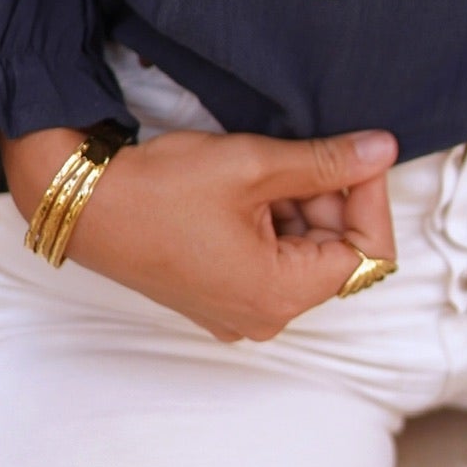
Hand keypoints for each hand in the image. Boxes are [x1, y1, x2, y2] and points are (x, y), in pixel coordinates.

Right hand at [0, 124, 397, 342]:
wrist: (83, 203)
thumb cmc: (160, 189)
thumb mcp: (254, 165)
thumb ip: (327, 162)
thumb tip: (384, 149)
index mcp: (281, 295)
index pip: (366, 253)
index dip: (370, 198)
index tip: (359, 155)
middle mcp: (264, 316)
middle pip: (335, 255)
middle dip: (332, 199)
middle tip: (307, 151)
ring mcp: (239, 311)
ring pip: (302, 254)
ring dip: (300, 207)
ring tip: (265, 166)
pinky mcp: (218, 296)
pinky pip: (270, 262)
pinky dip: (273, 222)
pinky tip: (249, 187)